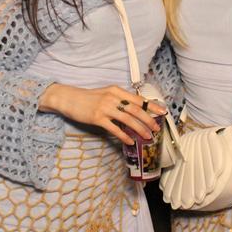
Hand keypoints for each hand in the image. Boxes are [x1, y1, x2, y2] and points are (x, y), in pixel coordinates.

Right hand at [39, 83, 165, 145]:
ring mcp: (105, 108)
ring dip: (139, 129)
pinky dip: (124, 136)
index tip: (163, 112)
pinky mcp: (97, 118)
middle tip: (156, 128)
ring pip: (128, 119)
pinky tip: (130, 141)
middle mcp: (112, 97)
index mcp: (116, 90)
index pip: (139, 99)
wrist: (69, 98)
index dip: (152, 106)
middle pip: (136, 110)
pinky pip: (114, 129)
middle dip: (149, 120)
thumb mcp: (106, 94)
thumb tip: (135, 110)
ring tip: (147, 137)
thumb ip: (119, 100)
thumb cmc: (88, 98)